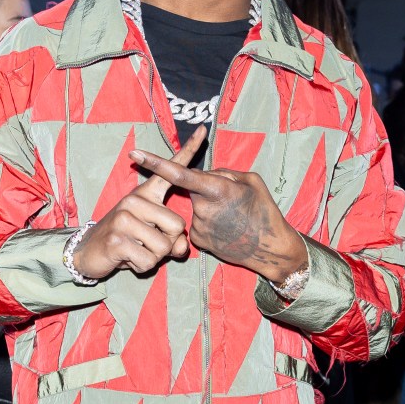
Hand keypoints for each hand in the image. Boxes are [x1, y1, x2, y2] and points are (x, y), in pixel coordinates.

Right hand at [72, 125, 206, 278]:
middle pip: (178, 226)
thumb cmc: (126, 240)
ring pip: (164, 246)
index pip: (170, 170)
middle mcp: (135, 200)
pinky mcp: (117, 239)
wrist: (87, 251)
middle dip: (168, 243)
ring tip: (136, 250)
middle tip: (147, 243)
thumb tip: (181, 247)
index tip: (204, 129)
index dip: (189, 150)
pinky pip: (148, 260)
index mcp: (146, 194)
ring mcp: (124, 218)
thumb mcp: (153, 238)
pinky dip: (142, 266)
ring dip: (154, 257)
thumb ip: (174, 240)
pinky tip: (128, 259)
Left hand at [128, 147, 307, 281]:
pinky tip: (225, 229)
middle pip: (194, 188)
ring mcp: (198, 226)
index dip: (155, 163)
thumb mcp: (251, 181)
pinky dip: (209, 221)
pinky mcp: (198, 240)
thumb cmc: (264, 211)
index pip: (179, 174)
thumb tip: (203, 174)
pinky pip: (198, 222)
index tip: (135, 154)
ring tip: (231, 217)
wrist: (269, 249)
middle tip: (231, 199)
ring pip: (196, 206)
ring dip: (209, 207)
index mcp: (216, 190)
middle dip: (206, 188)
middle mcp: (203, 209)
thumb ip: (222, 173)